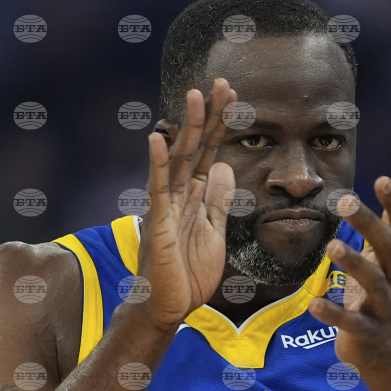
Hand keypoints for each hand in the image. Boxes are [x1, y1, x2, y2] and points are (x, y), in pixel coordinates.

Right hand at [137, 79, 237, 329]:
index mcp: (195, 196)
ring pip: (178, 159)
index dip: (221, 125)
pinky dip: (158, 164)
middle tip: (220, 83)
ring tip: (194, 95)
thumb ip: (217, 201)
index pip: (209, 151)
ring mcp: (166, 206)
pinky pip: (158, 190)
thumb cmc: (188, 273)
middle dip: (209, 115)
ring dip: (187, 127)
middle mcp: (179, 194)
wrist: (169, 308)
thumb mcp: (214, 232)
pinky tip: (158, 140)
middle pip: (195, 146)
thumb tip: (225, 168)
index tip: (233, 97)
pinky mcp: (157, 223)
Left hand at [309, 177, 390, 368]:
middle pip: (388, 248)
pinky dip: (334, 314)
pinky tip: (314, 305)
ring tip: (331, 246)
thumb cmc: (386, 294)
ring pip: (374, 283)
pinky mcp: (368, 332)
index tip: (383, 179)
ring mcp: (385, 307)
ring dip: (354, 263)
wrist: (390, 353)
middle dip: (368, 224)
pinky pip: (352, 323)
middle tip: (344, 201)